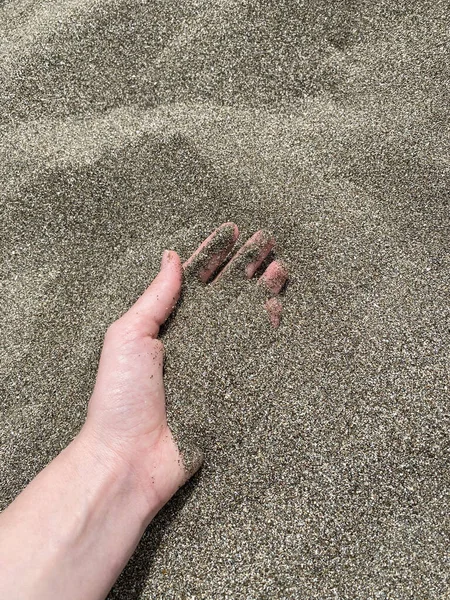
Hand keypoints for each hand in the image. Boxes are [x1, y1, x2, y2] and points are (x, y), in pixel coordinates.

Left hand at [81, 223, 287, 514]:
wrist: (130, 459)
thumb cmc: (120, 397)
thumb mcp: (129, 336)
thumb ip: (155, 298)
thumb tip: (171, 256)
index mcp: (166, 324)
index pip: (195, 279)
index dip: (214, 254)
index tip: (232, 231)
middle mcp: (193, 339)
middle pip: (226, 294)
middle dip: (246, 267)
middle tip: (267, 242)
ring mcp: (214, 362)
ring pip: (244, 318)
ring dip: (261, 293)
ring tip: (279, 269)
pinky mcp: (231, 388)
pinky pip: (254, 354)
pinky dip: (267, 330)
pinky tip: (277, 310)